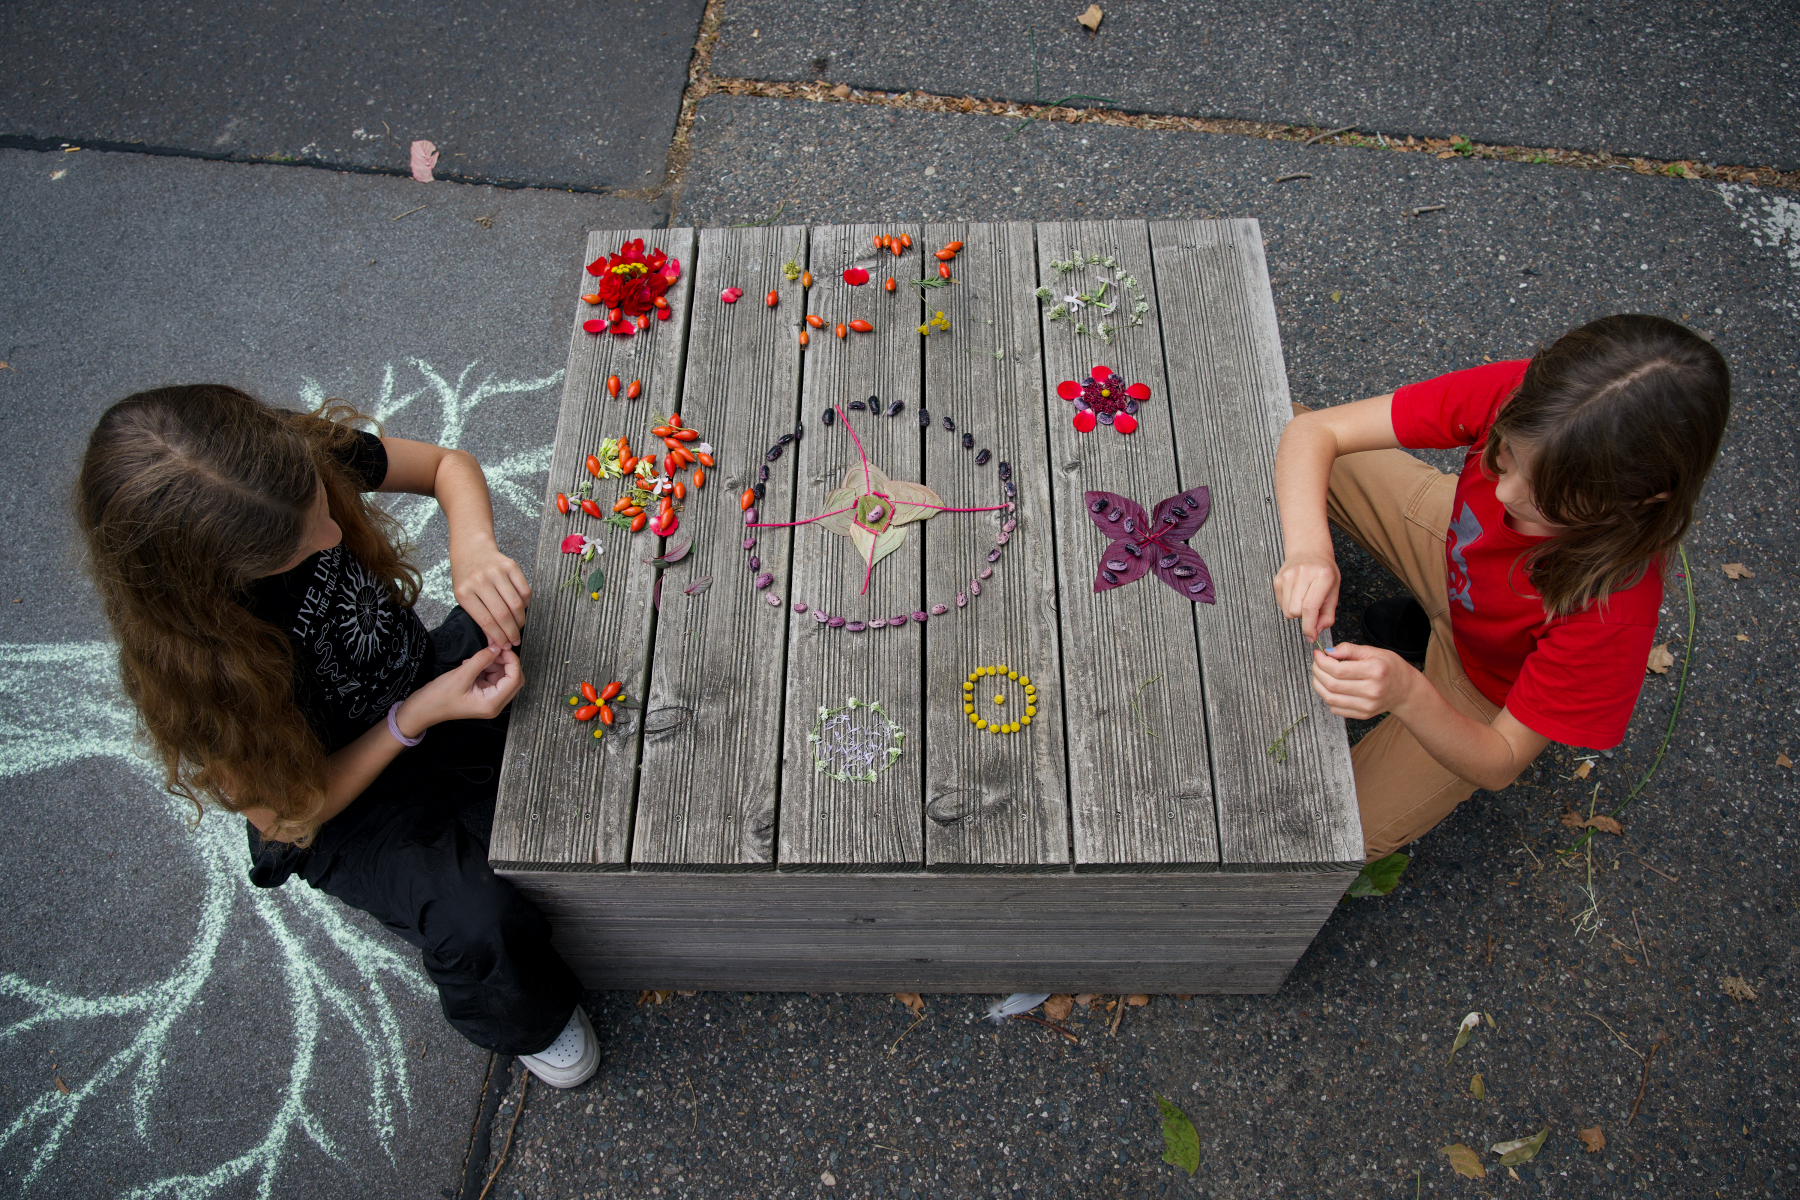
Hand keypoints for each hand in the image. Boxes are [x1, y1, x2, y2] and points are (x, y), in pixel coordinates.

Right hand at [398, 645, 524, 730]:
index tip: (504, 648)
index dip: (512, 661)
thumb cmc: (438, 698)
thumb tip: (496, 648)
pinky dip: (485, 667)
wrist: (422, 709)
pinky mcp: (482, 694)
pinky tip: (471, 664)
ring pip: (502, 676)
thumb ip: (480, 660)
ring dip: (492, 663)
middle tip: (493, 649)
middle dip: (504, 662)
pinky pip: (491, 677)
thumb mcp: (461, 675)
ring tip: (474, 659)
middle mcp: (494, 704)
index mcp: (492, 703)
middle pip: (512, 678)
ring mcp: (489, 699)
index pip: (515, 680)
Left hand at [451, 538, 531, 647]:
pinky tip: (521, 609)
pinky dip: (525, 604)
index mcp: (464, 592)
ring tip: (518, 627)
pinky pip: (524, 591)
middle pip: (502, 614)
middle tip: (515, 641)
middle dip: (511, 632)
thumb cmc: (466, 576)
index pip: (485, 621)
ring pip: (516, 604)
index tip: (504, 645)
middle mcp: (480, 580)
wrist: (472, 548)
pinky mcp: (511, 566)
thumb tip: (496, 640)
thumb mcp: (464, 597)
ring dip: (520, 620)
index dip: (498, 636)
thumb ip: (479, 617)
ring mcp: (496, 572)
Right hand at [1272, 551, 1339, 641]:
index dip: (1309, 627)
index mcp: (1322, 576)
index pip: (1310, 608)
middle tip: (1311, 606)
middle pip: (1296, 611)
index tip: (1311, 637)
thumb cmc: (1324, 572)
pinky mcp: (1278, 579)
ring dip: (1296, 611)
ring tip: (1303, 598)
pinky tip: (1296, 593)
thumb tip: (1315, 632)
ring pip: (1287, 610)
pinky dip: (1289, 604)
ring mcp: (1287, 576)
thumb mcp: (1334, 591)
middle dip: (1304, 616)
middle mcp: (1303, 574)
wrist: (1309, 550)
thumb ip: (1327, 615)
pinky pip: (1281, 604)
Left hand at [1309, 642, 1417, 720]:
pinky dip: (1327, 697)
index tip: (1318, 655)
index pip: (1338, 670)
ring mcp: (1367, 705)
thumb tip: (1328, 651)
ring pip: (1331, 698)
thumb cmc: (1391, 668)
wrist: (1406, 690)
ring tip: (1319, 675)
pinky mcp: (1363, 714)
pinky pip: (1336, 709)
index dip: (1322, 662)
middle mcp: (1371, 691)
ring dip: (1319, 685)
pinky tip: (1329, 687)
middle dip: (1318, 672)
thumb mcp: (1374, 652)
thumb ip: (1349, 649)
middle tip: (1316, 664)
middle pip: (1332, 684)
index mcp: (1375, 671)